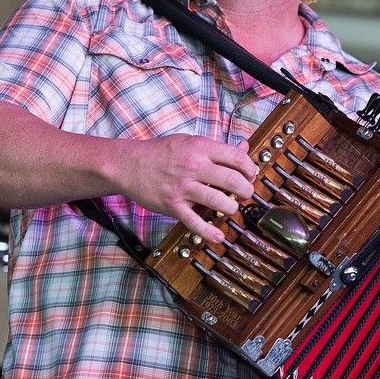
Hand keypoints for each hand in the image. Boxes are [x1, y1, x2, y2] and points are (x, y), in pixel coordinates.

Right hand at [113, 134, 257, 241]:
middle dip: (246, 190)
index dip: (250, 169)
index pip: (236, 158)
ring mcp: (183, 187)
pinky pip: (194, 222)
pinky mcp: (173, 206)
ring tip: (232, 208)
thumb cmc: (161, 152)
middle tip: (246, 194)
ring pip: (218, 200)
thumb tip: (245, 146)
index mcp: (201, 148)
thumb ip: (218, 148)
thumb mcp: (190, 141)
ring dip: (231, 208)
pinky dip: (208, 232)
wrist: (129, 164)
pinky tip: (219, 236)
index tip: (251, 175)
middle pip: (232, 180)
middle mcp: (194, 167)